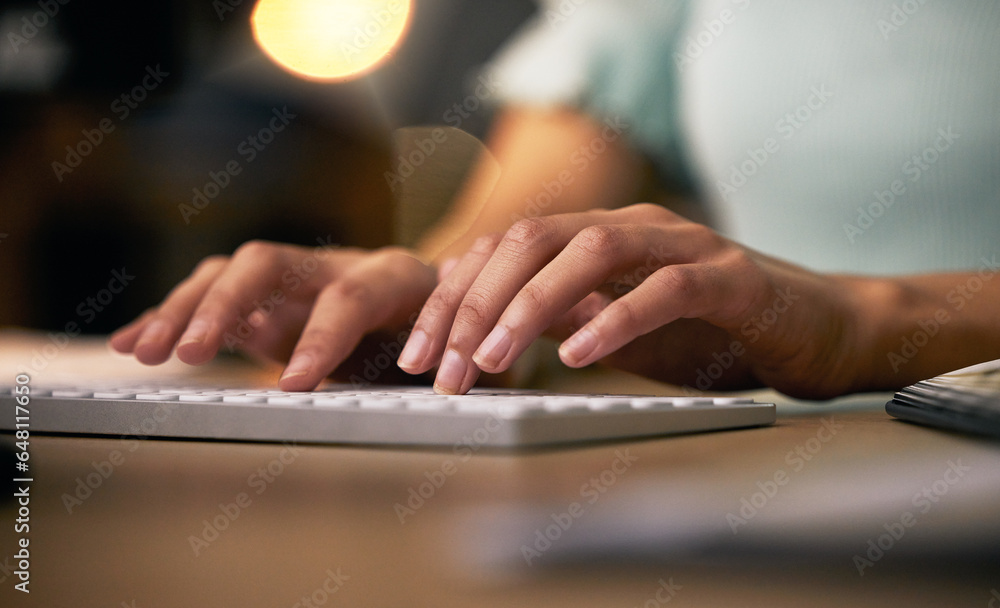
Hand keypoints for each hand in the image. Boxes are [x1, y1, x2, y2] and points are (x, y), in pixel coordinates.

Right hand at [110, 241, 436, 389]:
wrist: (439, 311)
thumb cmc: (445, 343)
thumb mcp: (444, 358)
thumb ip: (421, 368)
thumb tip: (392, 387)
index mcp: (394, 277)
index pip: (350, 297)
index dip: (323, 339)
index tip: (294, 386)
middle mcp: (337, 265)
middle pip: (268, 262)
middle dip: (224, 304)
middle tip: (188, 353)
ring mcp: (296, 276)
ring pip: (229, 274)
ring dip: (183, 311)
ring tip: (146, 353)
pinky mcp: (266, 297)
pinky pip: (212, 296)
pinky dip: (172, 318)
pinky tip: (132, 344)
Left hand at [397, 204, 869, 397]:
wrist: (818, 328)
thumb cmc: (712, 332)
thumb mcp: (617, 329)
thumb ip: (559, 318)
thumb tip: (480, 331)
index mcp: (598, 235)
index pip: (505, 249)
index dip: (454, 297)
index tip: (419, 352)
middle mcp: (633, 227)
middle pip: (532, 239)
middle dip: (475, 303)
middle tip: (440, 366)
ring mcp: (684, 244)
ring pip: (590, 249)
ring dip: (529, 304)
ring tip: (490, 359)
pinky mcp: (731, 277)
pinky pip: (664, 287)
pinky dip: (615, 318)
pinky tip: (577, 353)